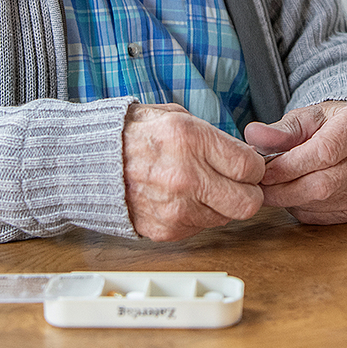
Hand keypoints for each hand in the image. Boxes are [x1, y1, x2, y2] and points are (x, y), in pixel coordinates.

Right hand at [122, 103, 265, 240]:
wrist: (91, 162)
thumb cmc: (134, 135)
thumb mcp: (177, 117)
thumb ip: (213, 138)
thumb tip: (243, 155)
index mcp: (191, 140)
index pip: (250, 167)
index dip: (255, 167)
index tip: (248, 165)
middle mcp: (187, 177)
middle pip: (248, 202)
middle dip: (248, 192)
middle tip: (238, 184)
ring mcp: (176, 208)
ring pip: (226, 218)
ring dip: (221, 205)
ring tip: (200, 188)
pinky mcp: (166, 230)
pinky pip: (201, 228)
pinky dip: (197, 216)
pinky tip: (181, 199)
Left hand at [244, 101, 346, 224]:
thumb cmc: (327, 125)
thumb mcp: (305, 117)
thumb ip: (279, 129)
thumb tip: (253, 135)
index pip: (324, 152)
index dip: (290, 165)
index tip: (264, 170)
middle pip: (322, 184)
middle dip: (283, 188)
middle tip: (257, 185)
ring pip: (318, 202)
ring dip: (287, 198)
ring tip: (270, 185)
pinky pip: (320, 215)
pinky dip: (298, 207)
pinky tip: (291, 193)